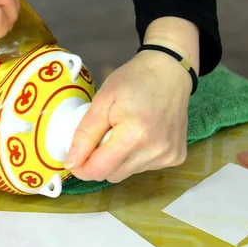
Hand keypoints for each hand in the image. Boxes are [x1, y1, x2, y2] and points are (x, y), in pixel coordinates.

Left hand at [65, 17, 199, 182]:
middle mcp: (155, 151)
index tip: (75, 157)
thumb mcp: (101, 101)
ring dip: (119, 159)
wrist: (170, 71)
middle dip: (100, 161)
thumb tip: (70, 164)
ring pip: (128, 173)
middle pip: (112, 175)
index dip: (82, 167)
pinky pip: (144, 167)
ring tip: (125, 132)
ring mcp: (168, 156)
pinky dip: (136, 156)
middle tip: (103, 135)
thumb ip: (84, 135)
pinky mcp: (176, 157)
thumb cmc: (133, 80)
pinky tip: (142, 135)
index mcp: (134, 136)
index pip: (99, 170)